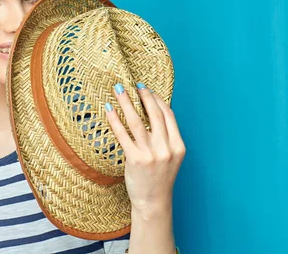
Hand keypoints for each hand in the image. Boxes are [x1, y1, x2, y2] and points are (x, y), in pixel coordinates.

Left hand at [105, 82, 185, 211]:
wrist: (153, 202)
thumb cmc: (160, 178)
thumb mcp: (171, 157)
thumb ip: (166, 137)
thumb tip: (153, 113)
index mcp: (178, 145)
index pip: (168, 115)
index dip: (157, 100)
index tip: (147, 90)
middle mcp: (166, 148)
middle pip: (154, 114)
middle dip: (143, 96)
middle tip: (134, 84)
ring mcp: (151, 154)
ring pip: (137, 121)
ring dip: (127, 102)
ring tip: (119, 90)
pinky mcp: (136, 159)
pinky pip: (123, 135)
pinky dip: (115, 120)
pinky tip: (109, 110)